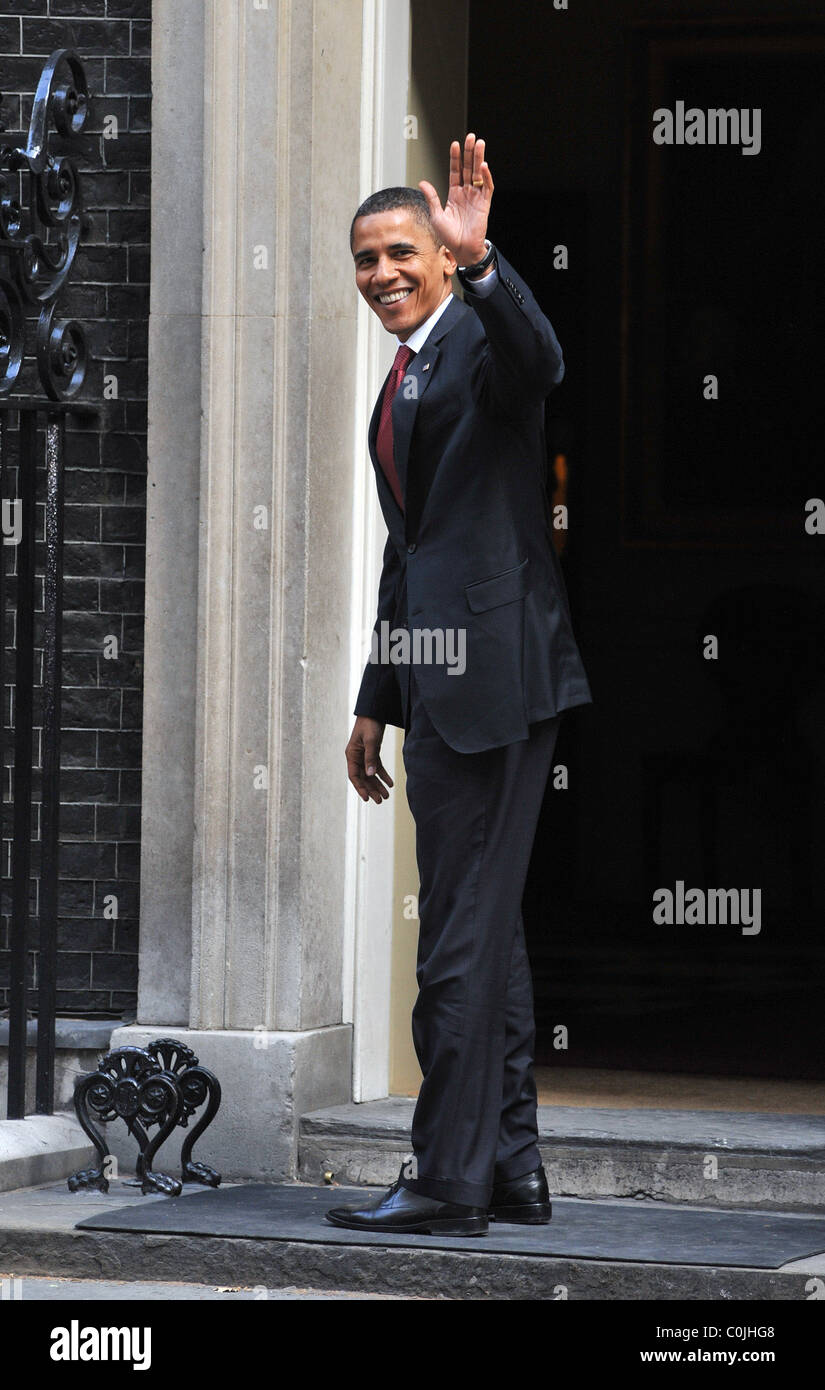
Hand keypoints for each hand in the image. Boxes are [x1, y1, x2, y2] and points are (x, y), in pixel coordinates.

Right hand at [346, 716, 393, 803]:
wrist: (374, 711)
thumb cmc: (369, 724)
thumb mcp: (371, 741)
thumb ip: (371, 757)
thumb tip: (370, 775)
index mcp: (352, 755)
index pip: (354, 776)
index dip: (360, 788)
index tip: (367, 799)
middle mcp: (356, 757)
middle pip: (363, 778)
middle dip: (371, 790)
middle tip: (381, 800)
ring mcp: (364, 755)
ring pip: (370, 774)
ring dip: (378, 785)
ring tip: (386, 795)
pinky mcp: (372, 752)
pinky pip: (377, 767)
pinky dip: (383, 775)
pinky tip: (390, 783)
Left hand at [419, 133, 493, 266]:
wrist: (461, 250)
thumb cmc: (448, 237)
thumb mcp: (436, 216)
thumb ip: (432, 198)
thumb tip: (422, 183)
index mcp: (454, 194)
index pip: (455, 171)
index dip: (455, 158)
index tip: (455, 144)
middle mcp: (466, 193)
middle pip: (468, 168)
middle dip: (469, 152)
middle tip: (471, 137)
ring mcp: (476, 197)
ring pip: (478, 173)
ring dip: (479, 158)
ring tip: (479, 144)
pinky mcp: (484, 204)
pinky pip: (487, 188)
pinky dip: (486, 177)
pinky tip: (484, 166)